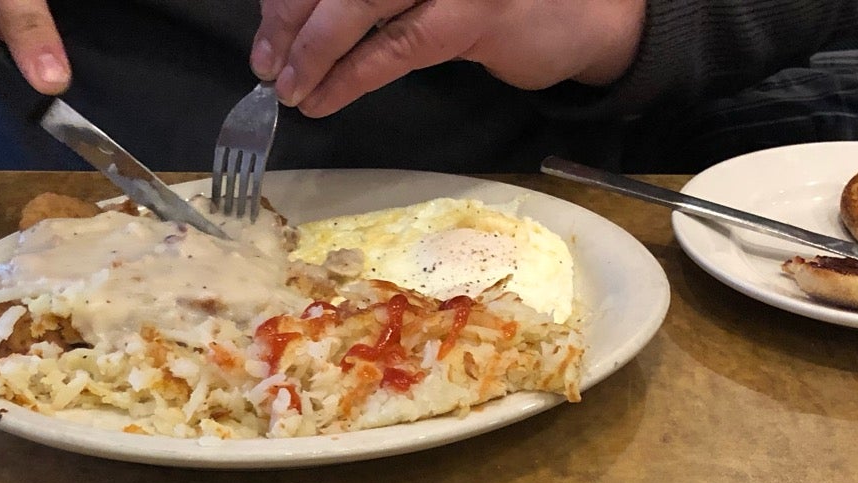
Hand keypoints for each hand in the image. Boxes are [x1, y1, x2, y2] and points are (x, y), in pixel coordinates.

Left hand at [252, 0, 645, 116]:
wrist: (591, 11)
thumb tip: (301, 16)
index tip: (267, 22)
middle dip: (292, 18)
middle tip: (265, 60)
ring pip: (361, 5)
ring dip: (315, 51)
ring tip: (289, 87)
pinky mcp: (476, 14)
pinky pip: (397, 47)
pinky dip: (352, 76)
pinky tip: (324, 98)